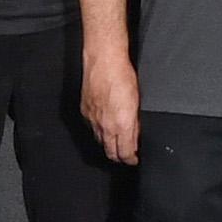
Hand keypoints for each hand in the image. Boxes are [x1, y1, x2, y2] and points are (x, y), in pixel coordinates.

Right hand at [79, 45, 141, 163]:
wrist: (103, 61)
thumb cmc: (122, 76)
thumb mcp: (136, 102)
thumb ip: (135, 124)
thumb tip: (135, 138)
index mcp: (121, 125)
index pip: (125, 153)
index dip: (130, 159)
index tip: (134, 159)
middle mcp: (105, 126)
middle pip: (110, 152)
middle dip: (119, 157)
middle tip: (125, 156)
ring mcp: (93, 120)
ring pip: (100, 141)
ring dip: (108, 144)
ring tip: (116, 142)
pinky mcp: (85, 111)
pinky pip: (92, 128)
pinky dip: (99, 131)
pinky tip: (104, 126)